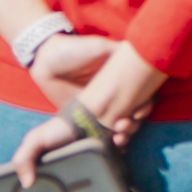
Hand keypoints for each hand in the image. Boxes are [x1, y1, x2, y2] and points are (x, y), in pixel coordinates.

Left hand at [22, 29, 157, 135]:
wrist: (46, 60)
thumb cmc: (73, 49)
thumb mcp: (98, 47)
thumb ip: (117, 50)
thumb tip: (141, 55)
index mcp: (117, 77)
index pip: (140, 95)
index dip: (145, 105)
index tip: (138, 113)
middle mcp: (110, 93)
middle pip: (131, 112)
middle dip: (133, 124)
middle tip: (123, 127)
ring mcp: (97, 105)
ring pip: (116, 124)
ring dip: (122, 134)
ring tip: (117, 138)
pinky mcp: (82, 115)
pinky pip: (96, 130)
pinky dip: (105, 139)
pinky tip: (110, 144)